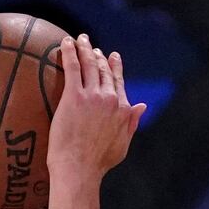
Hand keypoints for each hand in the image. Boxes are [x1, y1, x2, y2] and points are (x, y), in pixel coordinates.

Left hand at [47, 34, 143, 182]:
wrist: (80, 169)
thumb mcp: (122, 145)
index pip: (119, 82)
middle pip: (104, 71)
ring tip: (80, 39)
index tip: (112, 56)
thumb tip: (142, 106)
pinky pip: (72, 68)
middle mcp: (111, 98)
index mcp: (122, 109)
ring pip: (90, 65)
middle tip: (91, 45)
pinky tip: (65, 42)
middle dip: (98, 55)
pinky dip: (70, 53)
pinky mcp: (74, 97)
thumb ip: (131, 123)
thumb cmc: (97, 164)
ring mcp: (93, 96)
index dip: (116, 67)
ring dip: (85, 49)